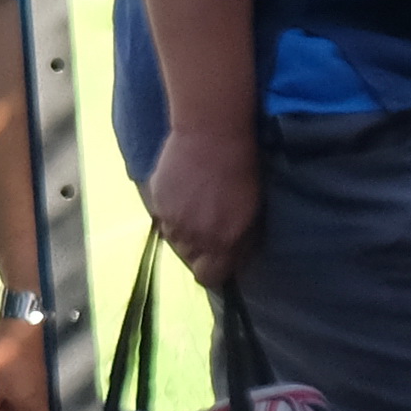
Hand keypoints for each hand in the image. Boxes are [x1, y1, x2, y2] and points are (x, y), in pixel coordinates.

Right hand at [147, 123, 266, 289]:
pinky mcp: (156, 199)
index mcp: (221, 242)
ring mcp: (171, 219)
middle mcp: (193, 236)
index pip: (209, 277)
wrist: (212, 134)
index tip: (220, 257)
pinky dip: (171, 209)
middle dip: (198, 247)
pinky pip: (162, 216)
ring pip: (174, 238)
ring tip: (194, 205)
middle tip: (208, 225)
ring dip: (183, 229)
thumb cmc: (243, 170)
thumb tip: (234, 258)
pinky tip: (183, 190)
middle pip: (189, 258)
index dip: (214, 269)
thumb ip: (242, 240)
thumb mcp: (254, 210)